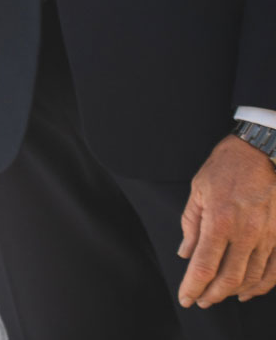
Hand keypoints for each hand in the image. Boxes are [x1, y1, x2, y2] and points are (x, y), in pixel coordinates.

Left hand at [178, 134, 275, 306]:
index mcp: (220, 221)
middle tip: (201, 300)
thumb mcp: (198, 191)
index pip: (204, 266)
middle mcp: (246, 233)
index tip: (185, 298)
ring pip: (252, 278)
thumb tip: (185, 254)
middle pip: (229, 278)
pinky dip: (262, 285)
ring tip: (219, 296)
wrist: (261, 152)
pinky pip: (274, 270)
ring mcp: (267, 236)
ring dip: (234, 292)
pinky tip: (249, 291)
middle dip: (212, 294)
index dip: (193, 287)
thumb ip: (191, 225)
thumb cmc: (226, 168)